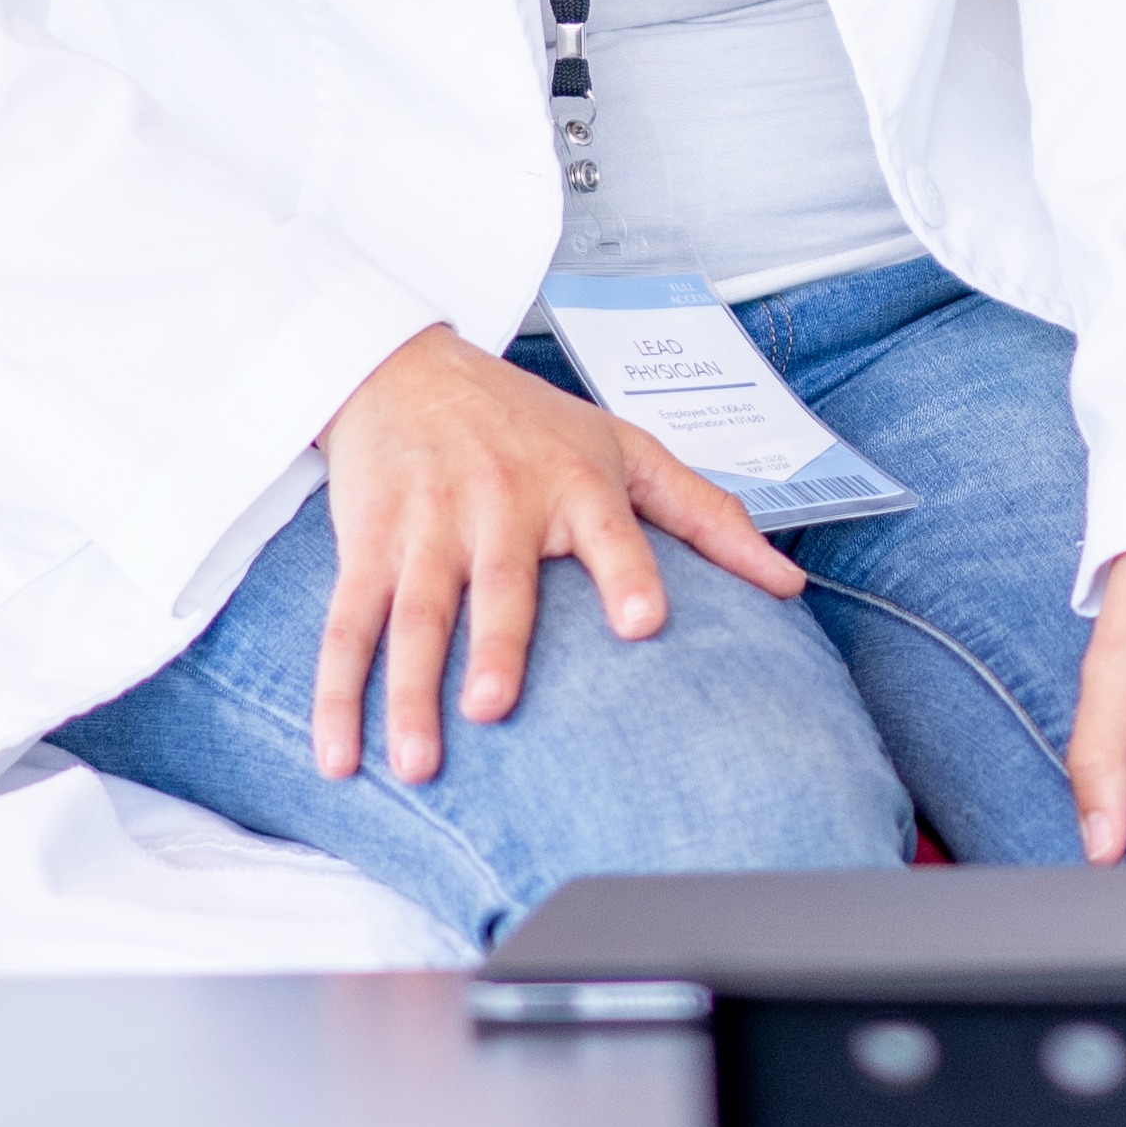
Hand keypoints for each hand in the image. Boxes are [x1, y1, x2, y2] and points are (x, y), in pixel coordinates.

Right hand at [309, 326, 805, 785]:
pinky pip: (348, 624)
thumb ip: (708, 517)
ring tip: (416, 764)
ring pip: (413, 616)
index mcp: (575, 481)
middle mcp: (499, 502)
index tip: (644, 623)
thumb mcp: (626, 447)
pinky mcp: (366, 543)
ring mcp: (426, 525)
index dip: (627, 572)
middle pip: (498, 586)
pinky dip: (335, 692)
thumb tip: (790, 584)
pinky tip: (336, 755)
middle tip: (494, 708)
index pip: (609, 531)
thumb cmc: (529, 418)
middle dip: (495, 647)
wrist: (400, 362)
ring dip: (407, 693)